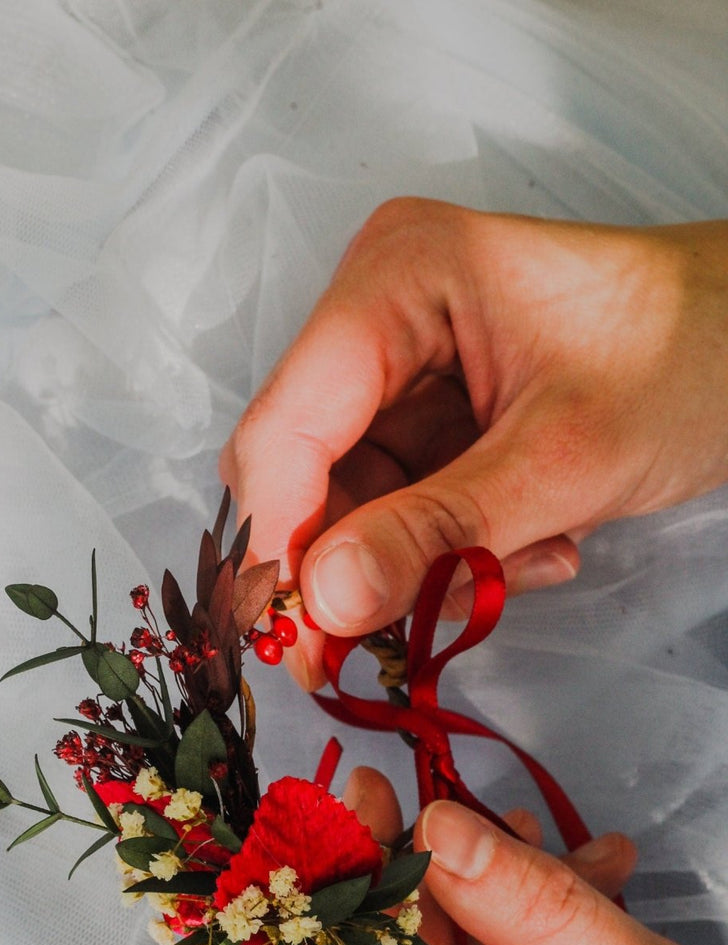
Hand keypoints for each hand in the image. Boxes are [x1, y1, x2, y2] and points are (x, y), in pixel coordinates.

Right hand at [220, 201, 727, 687]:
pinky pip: (396, 513)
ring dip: (421, 564)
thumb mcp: (566, 458)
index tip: (301, 641)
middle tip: (409, 631)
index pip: (287, 429)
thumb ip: (438, 533)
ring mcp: (397, 370)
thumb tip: (325, 603)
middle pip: (302, 473)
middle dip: (359, 561)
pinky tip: (533, 545)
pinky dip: (451, 552)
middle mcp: (374, 315)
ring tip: (527, 559)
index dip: (281, 541)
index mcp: (395, 280)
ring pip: (347, 508)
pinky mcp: (424, 418)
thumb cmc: (693, 357)